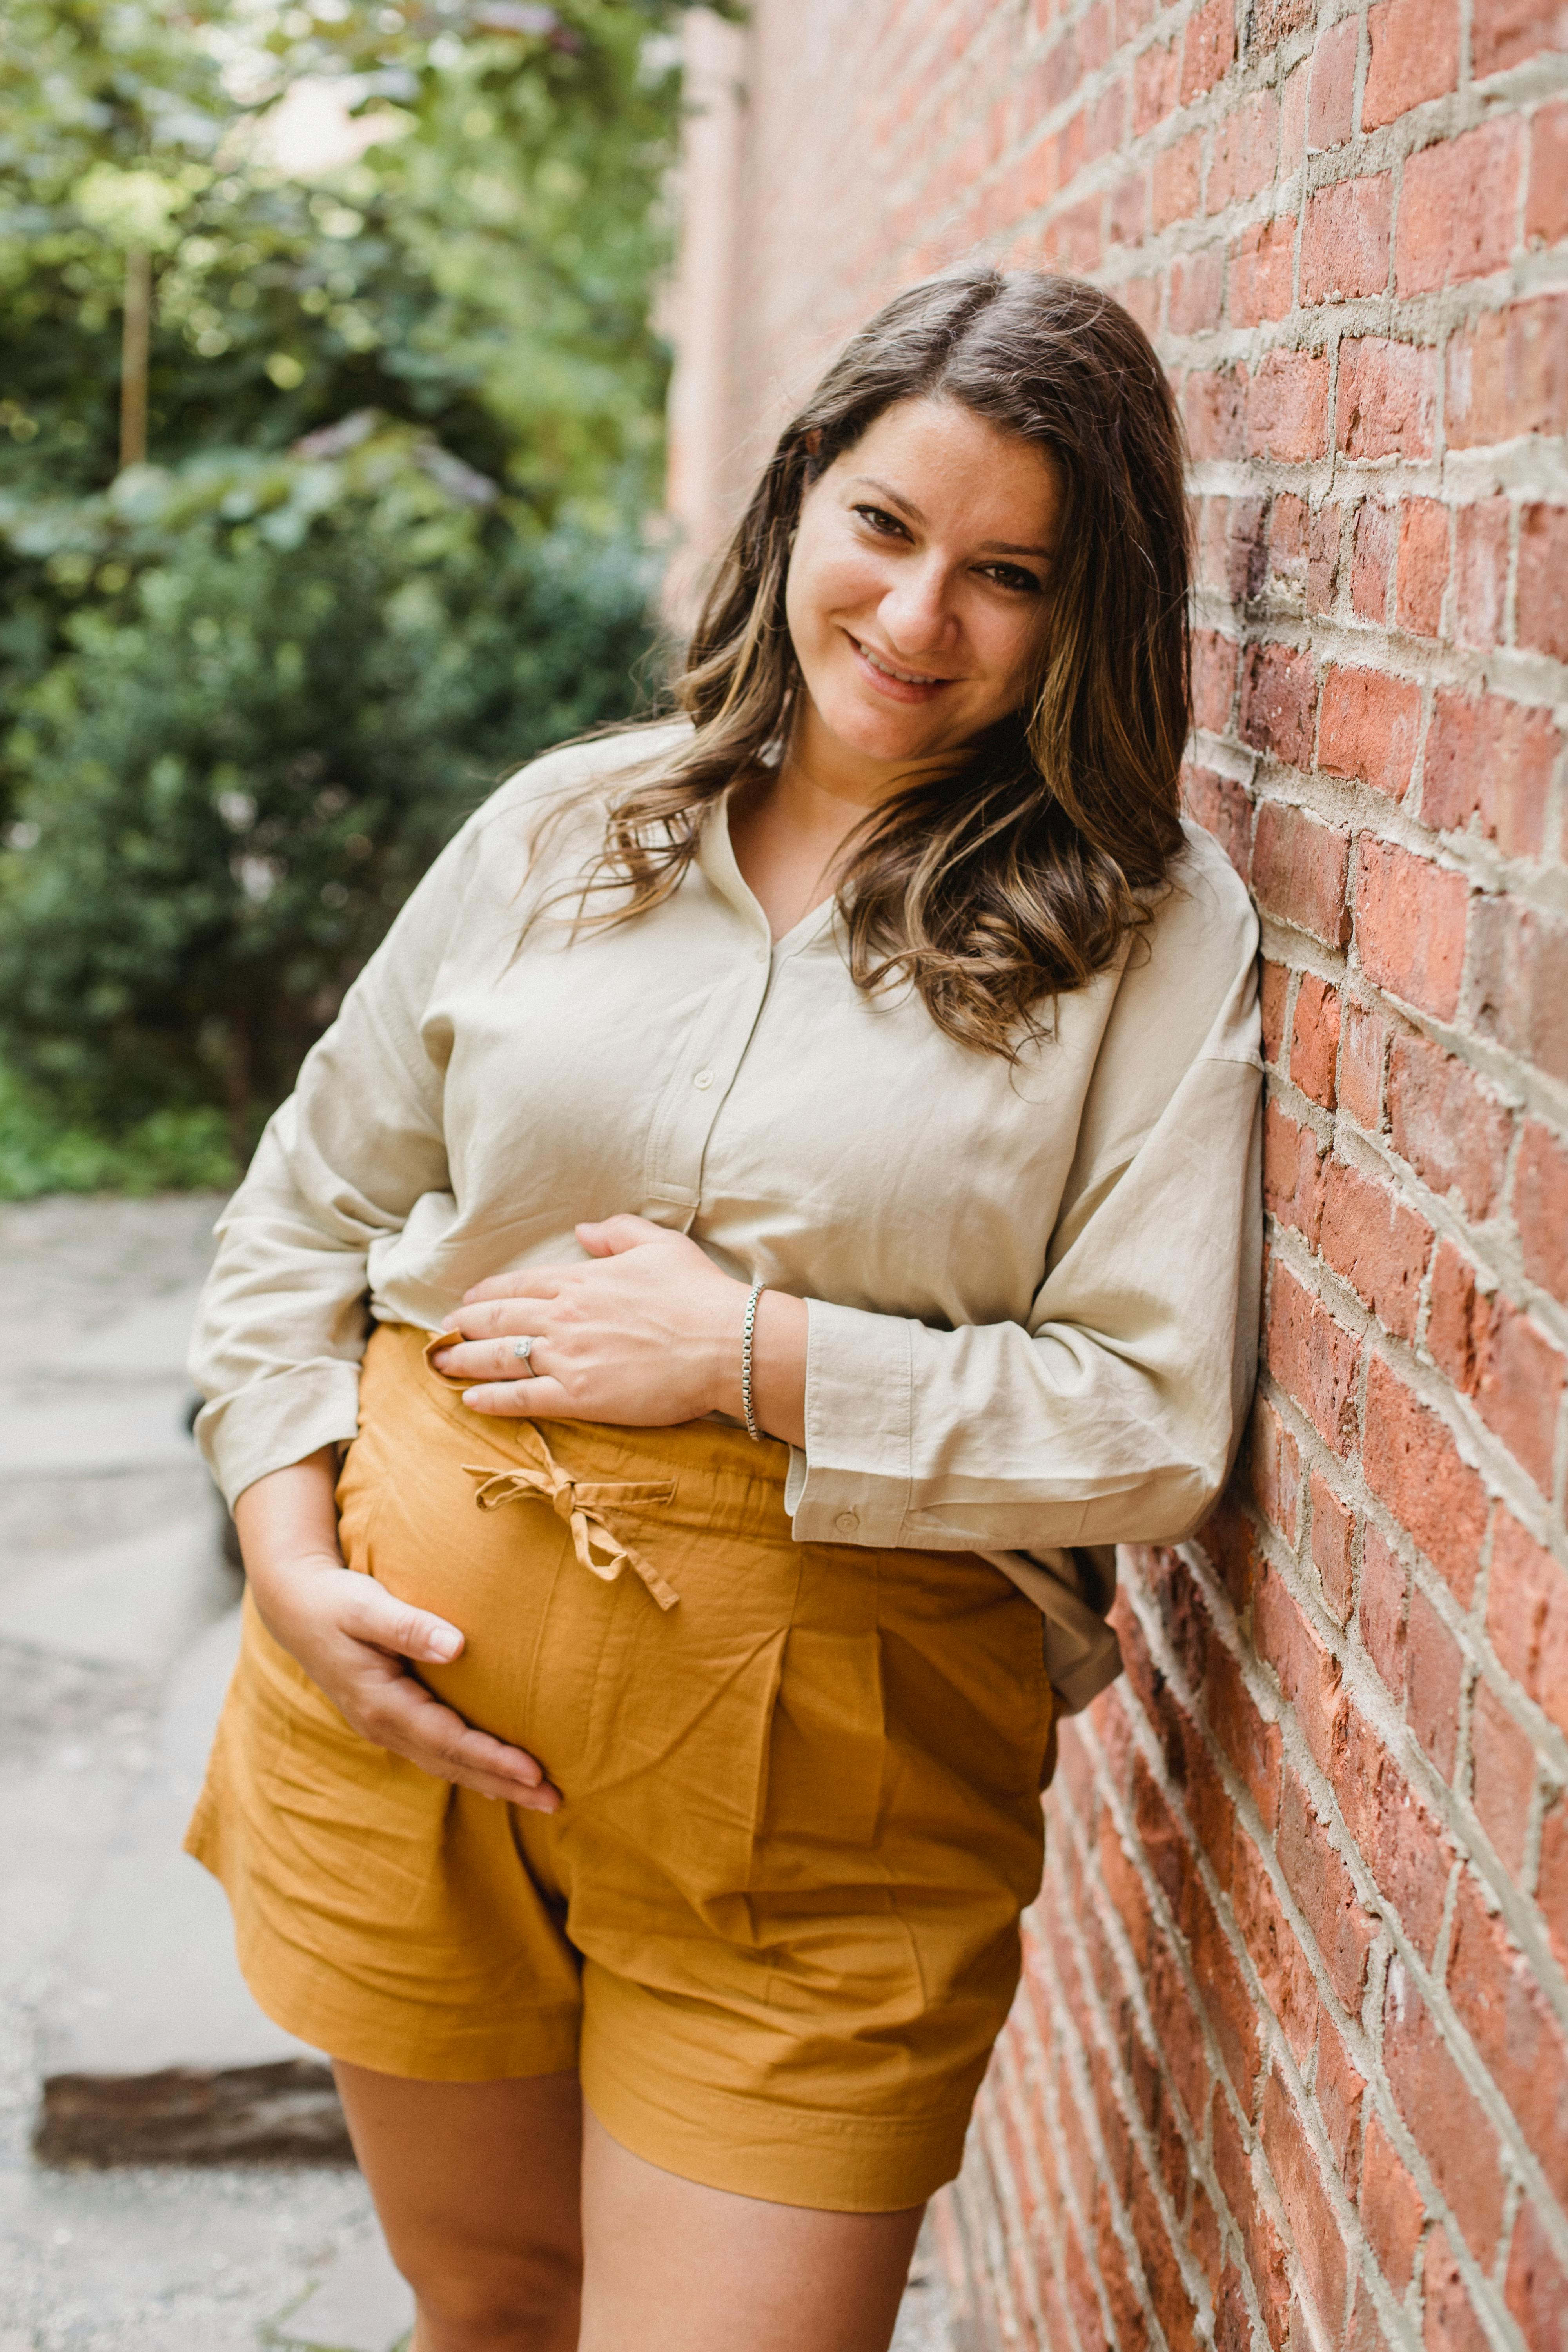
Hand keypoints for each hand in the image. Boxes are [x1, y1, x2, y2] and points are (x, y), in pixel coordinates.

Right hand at [235, 1454, 557, 1809]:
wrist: (295, 1607)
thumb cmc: (335, 1601)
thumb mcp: (367, 1606)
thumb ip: (409, 1627)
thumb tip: (456, 1646)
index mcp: (381, 1704)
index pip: (448, 1741)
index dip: (492, 1758)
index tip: (535, 1772)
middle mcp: (383, 1725)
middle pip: (453, 1764)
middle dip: (505, 1785)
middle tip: (555, 1800)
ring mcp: (385, 1727)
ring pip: (446, 1764)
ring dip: (494, 1782)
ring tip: (541, 1797)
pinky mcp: (391, 1719)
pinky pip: (438, 1753)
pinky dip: (471, 1768)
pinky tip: (499, 1779)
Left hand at [430, 1214, 747, 1425]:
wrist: (725, 1343)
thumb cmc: (698, 1293)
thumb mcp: (660, 1244)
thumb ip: (617, 1232)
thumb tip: (582, 1229)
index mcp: (582, 1280)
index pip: (521, 1284)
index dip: (489, 1293)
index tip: (468, 1301)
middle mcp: (565, 1317)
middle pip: (499, 1319)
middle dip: (465, 1326)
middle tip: (443, 1334)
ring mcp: (568, 1357)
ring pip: (500, 1357)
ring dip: (464, 1360)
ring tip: (440, 1364)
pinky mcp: (579, 1396)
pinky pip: (522, 1397)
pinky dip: (492, 1398)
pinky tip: (470, 1399)